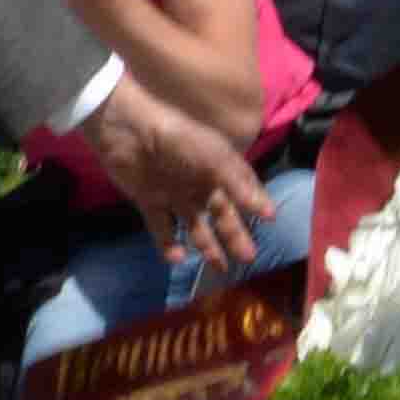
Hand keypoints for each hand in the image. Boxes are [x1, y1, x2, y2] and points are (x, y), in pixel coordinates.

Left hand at [79, 82, 263, 270]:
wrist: (129, 133)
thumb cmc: (179, 139)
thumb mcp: (215, 158)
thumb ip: (239, 186)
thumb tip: (267, 214)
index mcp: (217, 169)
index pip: (242, 190)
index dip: (256, 203)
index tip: (270, 221)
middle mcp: (198, 184)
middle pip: (221, 214)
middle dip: (235, 235)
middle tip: (248, 258)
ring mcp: (174, 195)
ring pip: (195, 226)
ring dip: (207, 246)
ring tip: (219, 266)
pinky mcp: (150, 203)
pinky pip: (162, 228)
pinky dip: (169, 244)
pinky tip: (178, 257)